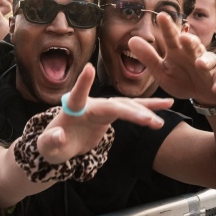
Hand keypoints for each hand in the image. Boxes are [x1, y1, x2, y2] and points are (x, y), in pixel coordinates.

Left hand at [37, 64, 171, 163]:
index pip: (77, 95)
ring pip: (126, 105)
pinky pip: (132, 109)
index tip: (90, 68)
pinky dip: (148, 108)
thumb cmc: (51, 144)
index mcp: (72, 109)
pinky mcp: (111, 113)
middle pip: (112, 105)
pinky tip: (167, 104)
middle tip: (149, 121)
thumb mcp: (47, 147)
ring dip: (144, 111)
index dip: (83, 83)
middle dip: (131, 112)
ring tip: (160, 120)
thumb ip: (51, 141)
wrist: (59, 144)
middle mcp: (90, 104)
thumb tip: (58, 135)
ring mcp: (102, 107)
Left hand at [129, 12, 215, 105]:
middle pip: (192, 45)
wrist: (203, 93)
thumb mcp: (161, 70)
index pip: (171, 37)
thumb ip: (148, 57)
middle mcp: (194, 55)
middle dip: (190, 40)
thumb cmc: (181, 78)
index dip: (167, 27)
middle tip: (183, 37)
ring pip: (209, 60)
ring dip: (205, 61)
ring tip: (200, 63)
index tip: (161, 15)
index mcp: (178, 52)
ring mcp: (209, 67)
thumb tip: (131, 40)